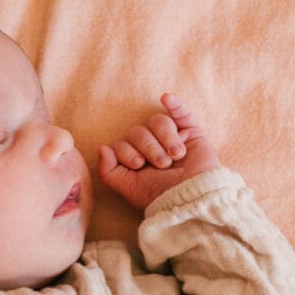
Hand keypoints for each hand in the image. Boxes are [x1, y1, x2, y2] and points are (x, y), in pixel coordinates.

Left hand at [97, 93, 219, 209]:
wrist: (192, 196)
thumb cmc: (161, 195)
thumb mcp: (128, 188)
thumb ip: (108, 171)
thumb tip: (102, 148)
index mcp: (137, 159)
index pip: (122, 143)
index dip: (127, 152)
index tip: (139, 165)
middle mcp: (152, 146)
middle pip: (139, 132)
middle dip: (150, 148)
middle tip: (163, 165)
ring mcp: (171, 137)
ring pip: (158, 121)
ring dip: (166, 139)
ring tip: (176, 156)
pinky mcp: (191, 131)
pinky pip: (181, 111)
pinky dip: (175, 104)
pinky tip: (167, 99)